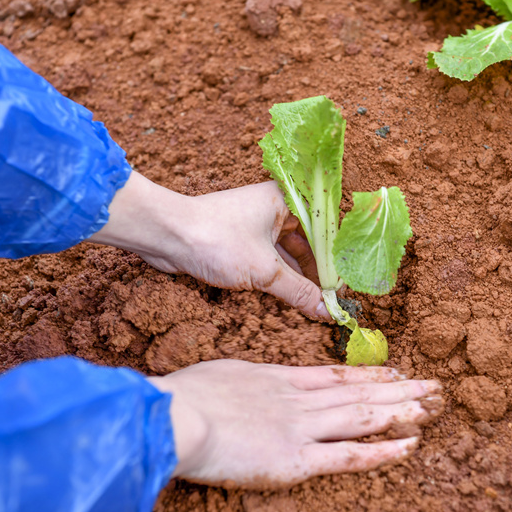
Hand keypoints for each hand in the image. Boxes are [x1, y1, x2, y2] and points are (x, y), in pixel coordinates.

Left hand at [88, 172, 328, 319]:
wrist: (165, 236)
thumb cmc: (216, 240)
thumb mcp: (265, 271)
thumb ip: (299, 292)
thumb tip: (328, 311)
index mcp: (287, 200)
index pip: (325, 229)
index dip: (338, 258)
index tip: (345, 286)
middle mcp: (275, 208)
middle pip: (309, 242)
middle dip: (319, 272)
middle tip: (332, 300)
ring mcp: (256, 224)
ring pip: (289, 253)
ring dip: (300, 278)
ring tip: (315, 304)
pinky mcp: (240, 240)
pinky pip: (270, 259)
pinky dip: (280, 278)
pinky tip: (292, 298)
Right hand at [148, 360, 442, 488]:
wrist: (176, 417)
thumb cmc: (186, 396)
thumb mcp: (222, 375)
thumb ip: (246, 381)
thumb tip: (251, 383)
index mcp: (279, 378)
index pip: (336, 375)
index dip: (369, 374)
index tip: (395, 371)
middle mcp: (299, 399)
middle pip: (359, 392)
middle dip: (400, 389)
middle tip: (434, 385)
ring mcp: (302, 427)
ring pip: (363, 416)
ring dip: (401, 411)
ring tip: (433, 405)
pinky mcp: (297, 458)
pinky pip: (350, 455)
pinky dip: (383, 450)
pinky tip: (410, 444)